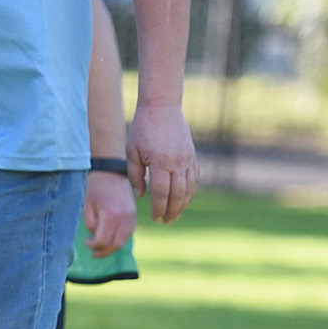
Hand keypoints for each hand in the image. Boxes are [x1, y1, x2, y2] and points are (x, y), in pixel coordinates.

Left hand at [82, 169, 136, 256]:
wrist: (111, 171)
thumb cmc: (95, 186)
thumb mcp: (87, 205)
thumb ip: (90, 224)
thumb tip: (96, 237)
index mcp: (111, 215)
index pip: (103, 240)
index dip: (93, 245)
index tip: (86, 242)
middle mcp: (125, 218)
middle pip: (115, 245)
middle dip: (103, 251)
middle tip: (93, 254)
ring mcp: (132, 217)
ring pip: (123, 241)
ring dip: (111, 248)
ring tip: (100, 249)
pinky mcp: (134, 216)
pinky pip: (128, 234)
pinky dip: (119, 240)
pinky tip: (109, 239)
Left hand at [128, 102, 197, 223]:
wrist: (162, 107)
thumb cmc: (143, 129)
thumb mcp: (132, 151)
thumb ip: (135, 175)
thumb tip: (140, 196)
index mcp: (160, 162)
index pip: (161, 193)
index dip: (159, 208)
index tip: (155, 219)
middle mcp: (177, 162)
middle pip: (177, 194)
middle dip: (172, 211)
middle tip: (165, 222)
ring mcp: (187, 159)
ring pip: (189, 188)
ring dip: (183, 204)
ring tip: (175, 215)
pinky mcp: (192, 156)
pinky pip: (195, 178)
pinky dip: (191, 191)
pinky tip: (185, 199)